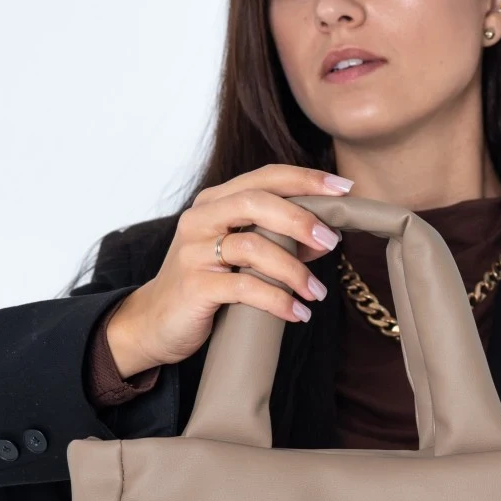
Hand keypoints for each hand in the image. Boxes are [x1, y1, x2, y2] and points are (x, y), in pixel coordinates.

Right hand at [104, 164, 352, 375]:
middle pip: (256, 202)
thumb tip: (326, 238)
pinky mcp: (194, 286)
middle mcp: (200, 219)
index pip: (264, 178)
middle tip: (332, 242)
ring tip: (317, 292)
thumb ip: (279, 242)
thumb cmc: (206, 284)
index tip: (343, 189)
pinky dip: (278, 300)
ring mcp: (194, 252)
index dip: (305, 179)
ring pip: (253, 247)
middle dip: (301, 219)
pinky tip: (297, 313)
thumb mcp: (243, 258)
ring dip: (294, 270)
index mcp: (214, 202)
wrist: (156, 322)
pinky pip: (245, 288)